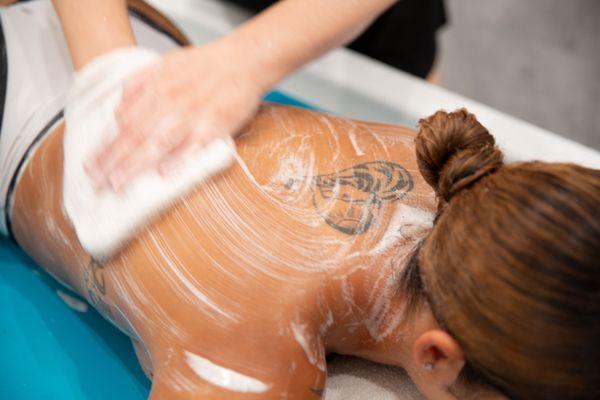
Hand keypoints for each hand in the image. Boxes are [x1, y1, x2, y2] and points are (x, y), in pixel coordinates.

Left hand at [87, 39, 264, 190]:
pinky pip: (194, 146)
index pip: (124, 121)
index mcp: (156, 88)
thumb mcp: (165, 63)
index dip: (106, 144)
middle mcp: (170, 103)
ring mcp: (192, 116)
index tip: (90, 164)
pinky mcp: (215, 126)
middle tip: (97, 182)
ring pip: (158, 143)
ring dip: (136, 164)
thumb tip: (118, 107)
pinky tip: (164, 175)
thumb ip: (139, 83)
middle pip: (135, 135)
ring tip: (118, 183)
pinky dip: (180, 159)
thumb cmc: (206, 65)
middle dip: (113, 161)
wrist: (243, 61)